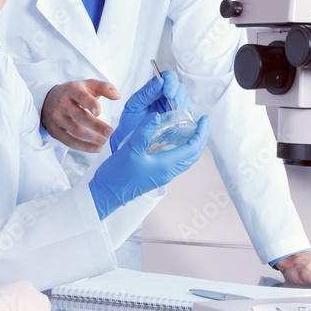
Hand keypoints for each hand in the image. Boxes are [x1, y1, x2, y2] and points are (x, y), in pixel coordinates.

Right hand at [41, 79, 120, 151]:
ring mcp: (57, 118)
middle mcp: (62, 104)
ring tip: (107, 142)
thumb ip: (104, 88)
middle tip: (111, 133)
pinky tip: (97, 148)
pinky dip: (85, 147)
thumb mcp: (88, 85)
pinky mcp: (54, 131)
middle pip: (80, 116)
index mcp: (72, 90)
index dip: (90, 104)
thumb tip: (117, 96)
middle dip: (97, 126)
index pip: (81, 97)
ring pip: (76, 131)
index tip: (99, 112)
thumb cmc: (74, 93)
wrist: (48, 100)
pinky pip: (70, 142)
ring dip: (93, 139)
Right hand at [89, 113, 210, 218]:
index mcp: (166, 165)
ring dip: (191, 144)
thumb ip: (144, 132)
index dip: (201, 133)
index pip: (192, 148)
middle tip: (200, 123)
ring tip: (188, 129)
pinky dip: (179, 149)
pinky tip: (170, 141)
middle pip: (193, 154)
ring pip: (185, 158)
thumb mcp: (130, 149)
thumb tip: (157, 116)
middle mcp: (168, 171)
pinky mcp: (155, 174)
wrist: (106, 194)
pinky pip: (175, 161)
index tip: (204, 119)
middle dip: (200, 138)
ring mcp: (162, 174)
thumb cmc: (117, 175)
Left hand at [110, 70, 190, 150]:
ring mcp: (172, 108)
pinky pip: (187, 114)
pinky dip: (185, 115)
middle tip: (172, 105)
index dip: (171, 82)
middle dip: (177, 95)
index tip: (168, 93)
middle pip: (179, 88)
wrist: (130, 142)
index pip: (168, 77)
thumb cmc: (130, 123)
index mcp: (154, 90)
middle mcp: (165, 97)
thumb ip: (146, 93)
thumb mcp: (134, 105)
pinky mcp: (178, 120)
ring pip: (185, 100)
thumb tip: (160, 81)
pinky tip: (177, 120)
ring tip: (172, 113)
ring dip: (181, 105)